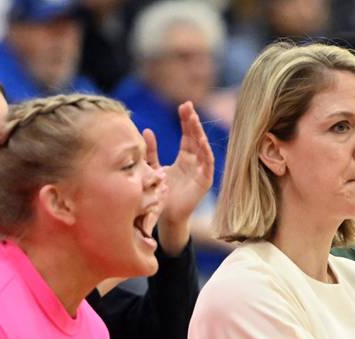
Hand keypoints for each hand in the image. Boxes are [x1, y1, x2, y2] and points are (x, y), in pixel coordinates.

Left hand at [144, 101, 214, 254]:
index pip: (187, 135)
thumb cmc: (160, 194)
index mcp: (184, 158)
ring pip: (203, 148)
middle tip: (188, 106)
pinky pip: (208, 165)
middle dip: (193, 122)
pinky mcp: (205, 182)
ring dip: (200, 134)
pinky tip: (202, 141)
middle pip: (196, 138)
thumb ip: (151, 151)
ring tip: (194, 120)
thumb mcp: (153, 167)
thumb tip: (147, 130)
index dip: (186, 121)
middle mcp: (195, 163)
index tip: (183, 106)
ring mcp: (201, 171)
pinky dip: (206, 153)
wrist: (165, 216)